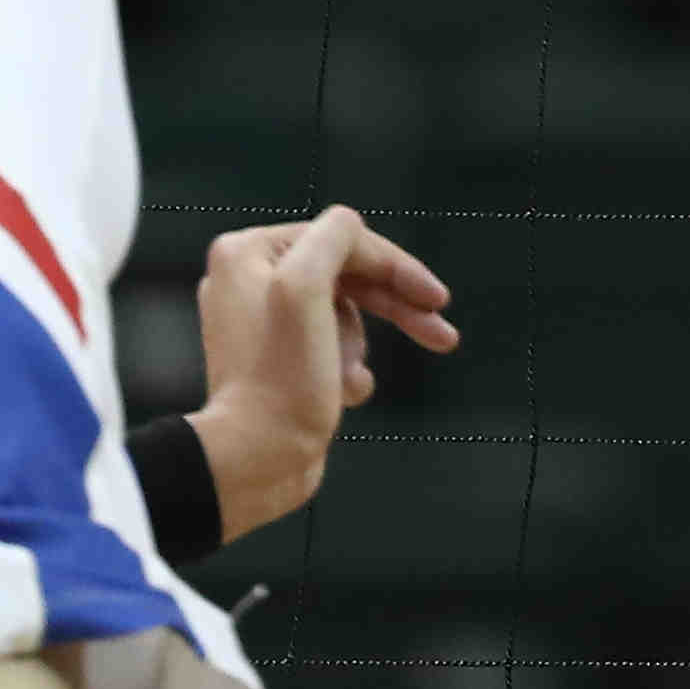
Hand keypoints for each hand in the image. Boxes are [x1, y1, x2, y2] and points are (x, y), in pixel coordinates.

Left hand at [186, 203, 458, 546]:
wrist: (255, 461)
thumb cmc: (281, 379)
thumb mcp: (306, 287)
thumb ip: (335, 237)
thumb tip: (352, 227)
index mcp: (247, 253)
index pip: (344, 241)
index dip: (396, 268)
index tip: (437, 300)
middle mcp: (249, 282)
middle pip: (348, 277)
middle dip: (395, 308)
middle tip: (442, 334)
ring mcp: (264, 324)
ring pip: (347, 316)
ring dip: (360, 349)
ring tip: (348, 381)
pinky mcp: (280, 363)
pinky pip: (333, 350)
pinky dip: (349, 370)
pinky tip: (344, 394)